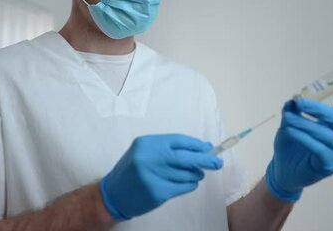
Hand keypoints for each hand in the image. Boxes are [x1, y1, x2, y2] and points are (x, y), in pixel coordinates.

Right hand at [100, 134, 222, 220]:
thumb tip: (202, 148)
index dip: (196, 144)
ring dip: (196, 174)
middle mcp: (149, 158)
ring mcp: (153, 176)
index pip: (178, 140)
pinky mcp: (157, 192)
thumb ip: (170, 149)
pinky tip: (188, 183)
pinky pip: (183, 187)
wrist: (114, 193)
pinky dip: (190, 185)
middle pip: (186, 157)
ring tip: (196, 174)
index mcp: (146, 143)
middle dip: (205, 160)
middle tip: (218, 163)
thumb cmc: (133, 170)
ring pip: (186, 174)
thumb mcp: (145, 152)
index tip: (208, 148)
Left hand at [266, 70, 332, 202]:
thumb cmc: (290, 145)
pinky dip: (303, 138)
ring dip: (304, 123)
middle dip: (318, 108)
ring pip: (324, 133)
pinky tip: (291, 132)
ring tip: (288, 119)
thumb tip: (292, 101)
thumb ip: (292, 112)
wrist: (284, 170)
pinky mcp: (330, 165)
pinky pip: (318, 148)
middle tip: (299, 101)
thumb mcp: (289, 124)